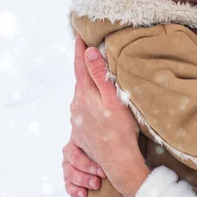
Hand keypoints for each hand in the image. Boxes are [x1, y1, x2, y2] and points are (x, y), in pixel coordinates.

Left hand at [70, 36, 148, 196]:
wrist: (117, 161)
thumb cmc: (120, 130)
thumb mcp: (113, 99)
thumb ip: (100, 75)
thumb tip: (89, 52)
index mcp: (84, 96)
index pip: (80, 67)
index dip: (80, 50)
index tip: (79, 35)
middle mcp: (76, 107)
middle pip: (80, 81)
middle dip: (84, 66)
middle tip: (87, 51)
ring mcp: (76, 121)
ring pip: (82, 97)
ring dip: (88, 86)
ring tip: (95, 77)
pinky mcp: (80, 132)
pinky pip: (83, 111)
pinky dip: (89, 102)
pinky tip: (97, 106)